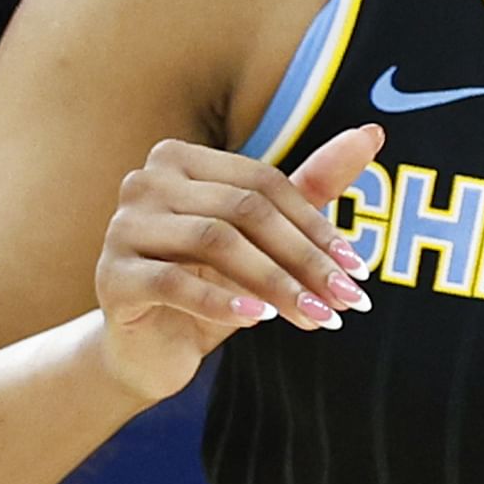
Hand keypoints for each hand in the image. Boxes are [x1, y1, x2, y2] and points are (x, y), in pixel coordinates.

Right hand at [94, 121, 385, 400]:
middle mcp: (145, 181)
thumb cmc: (210, 285)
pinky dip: (221, 301)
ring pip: (215, 242)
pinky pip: (173, 282)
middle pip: (243, 211)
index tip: (357, 270)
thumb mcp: (264, 240)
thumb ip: (312, 185)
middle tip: (348, 302)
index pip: (262, 183)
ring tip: (317, 318)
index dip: (315, 225)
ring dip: (275, 283)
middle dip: (304, 259)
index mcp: (180, 160)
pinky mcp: (110, 276)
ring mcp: (122, 226)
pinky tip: (259, 320)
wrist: (147, 350)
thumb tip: (372, 133)